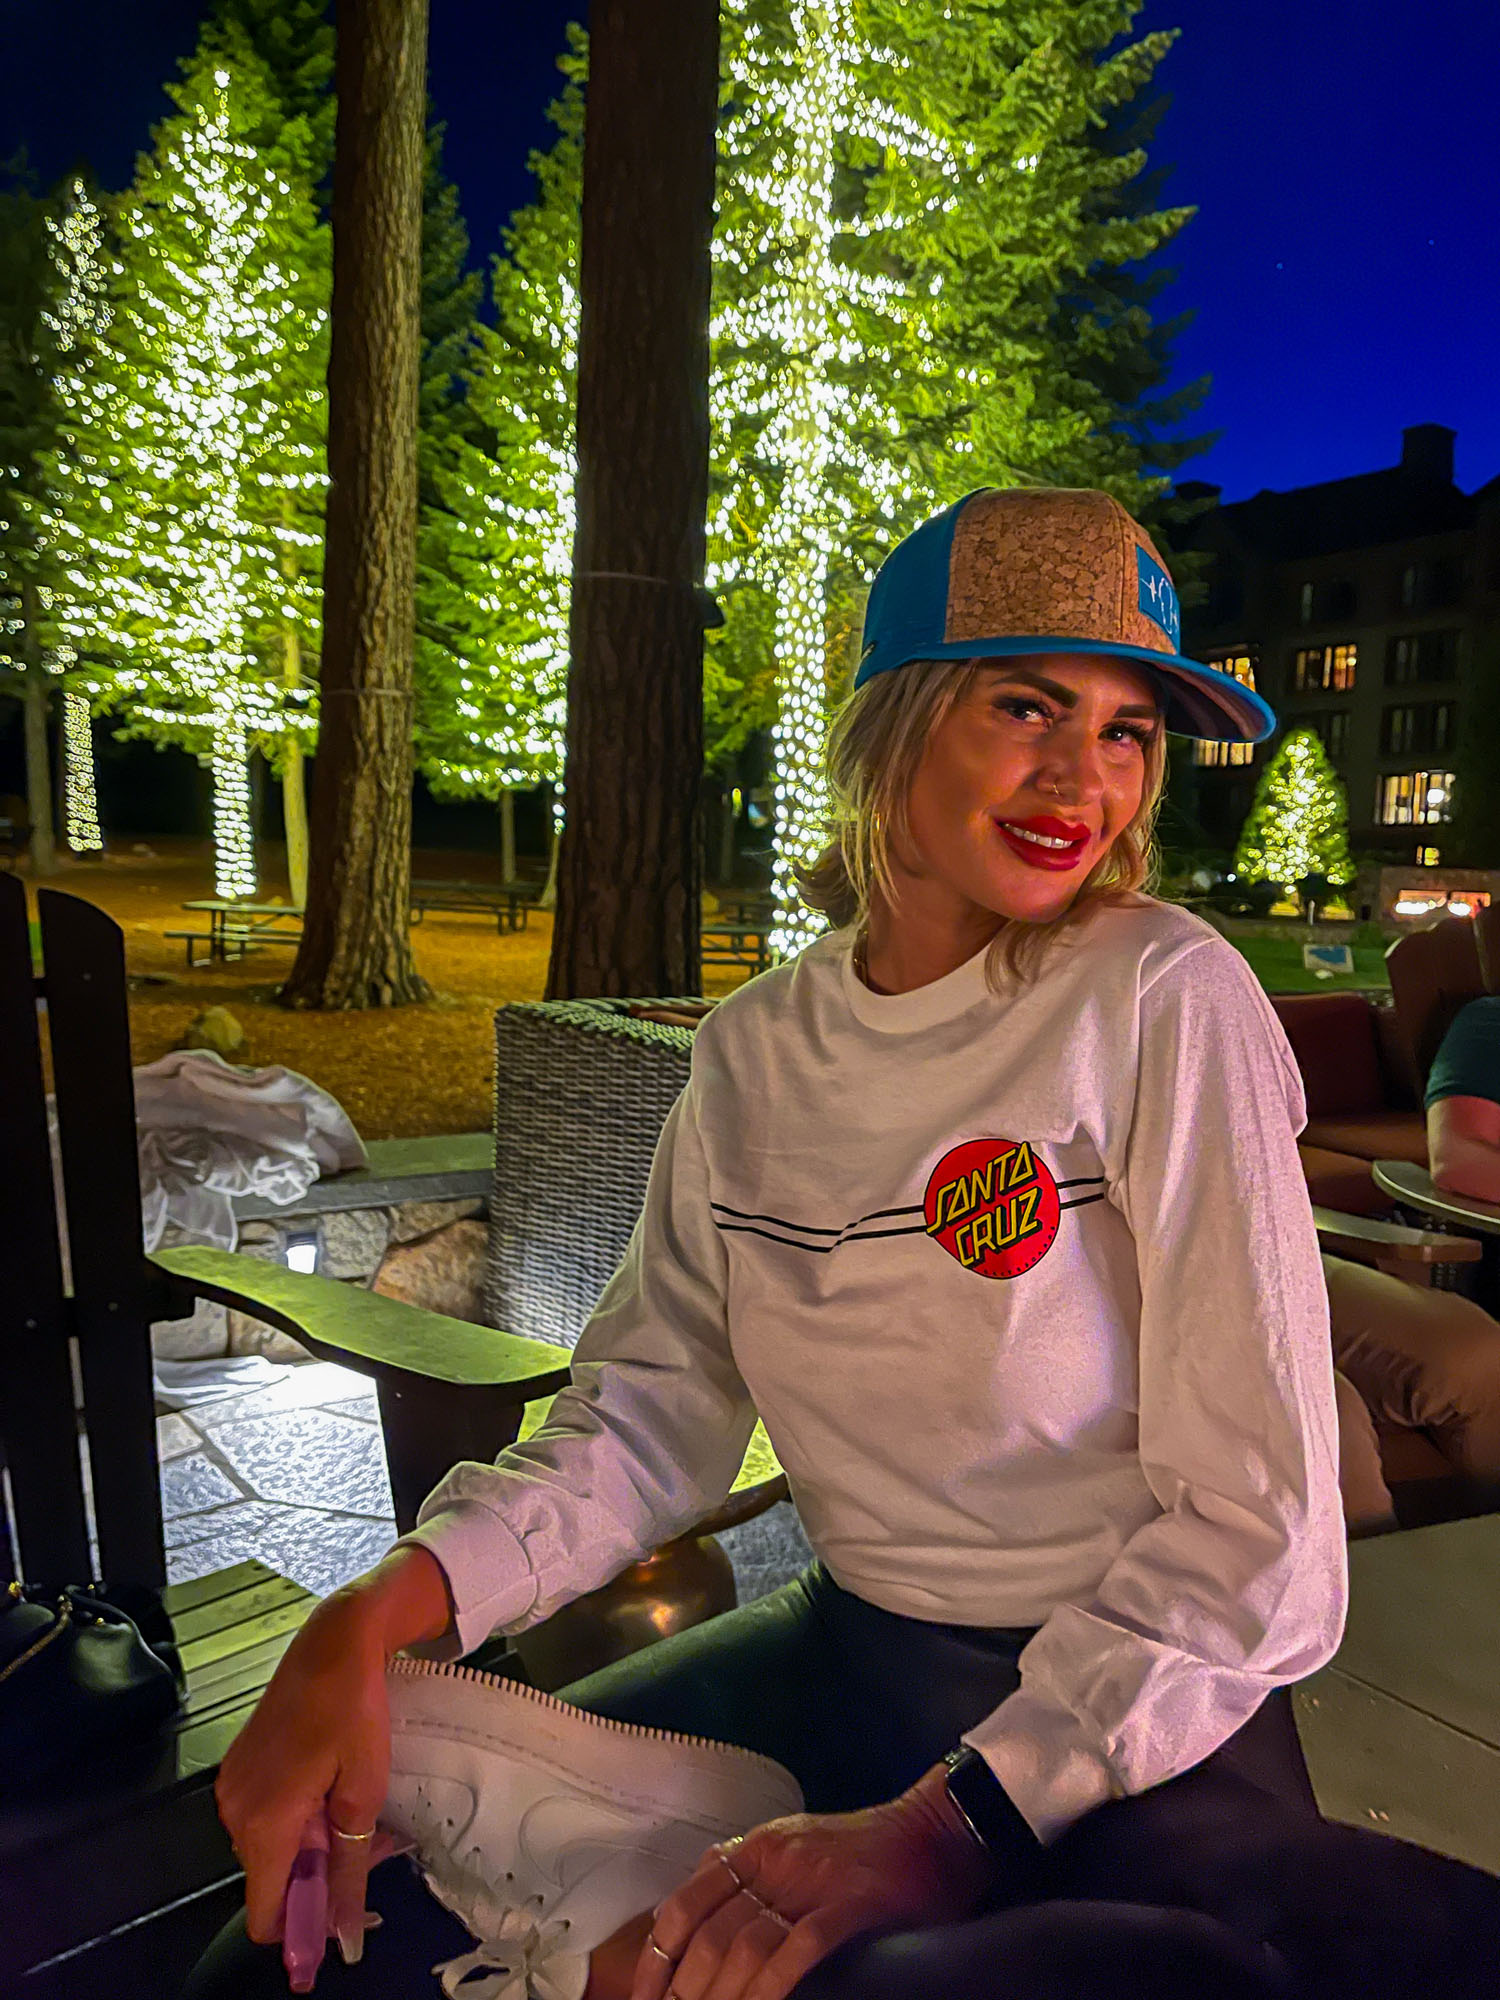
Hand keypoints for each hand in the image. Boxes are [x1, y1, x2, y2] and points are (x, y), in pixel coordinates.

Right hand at [215, 1544, 452, 1962]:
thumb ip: (350, 1870)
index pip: (263, 1913)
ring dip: (308, 1845)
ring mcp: (232, 1786)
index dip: (298, 1931)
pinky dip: (295, 1819)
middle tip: (364, 1843)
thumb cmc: (354, 1711)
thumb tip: (345, 1934)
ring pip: (269, 1848)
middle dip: (313, 1879)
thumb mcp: (363, 1793)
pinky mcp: (238, 1766)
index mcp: (262, 1823)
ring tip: (351, 1806)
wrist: (334, 1640)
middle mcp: (234, 1811)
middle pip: (269, 1880)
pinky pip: (264, 1816)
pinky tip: (328, 1787)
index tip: (334, 1930)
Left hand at [629, 1764, 997, 1999]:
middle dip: (685, 1991)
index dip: (656, 1961)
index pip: (683, 1905)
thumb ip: (746, 1868)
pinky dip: (774, 1985)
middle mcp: (773, 1860)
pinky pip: (800, 1948)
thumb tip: (697, 1898)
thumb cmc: (863, 1850)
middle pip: (709, 1934)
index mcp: (753, 1848)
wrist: (935, 1831)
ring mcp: (811, 1881)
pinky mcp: (852, 1903)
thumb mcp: (792, 1845)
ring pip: (746, 1945)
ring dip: (723, 1996)